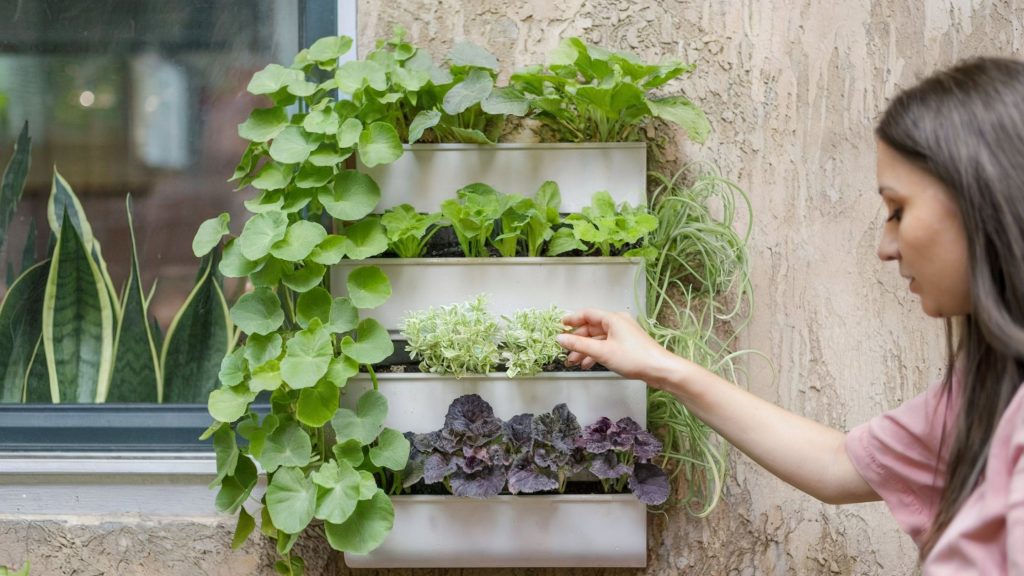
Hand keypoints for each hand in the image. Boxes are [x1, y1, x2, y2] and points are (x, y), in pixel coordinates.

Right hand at [556, 308, 680, 385]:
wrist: (659, 370)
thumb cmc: (633, 357)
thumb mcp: (602, 351)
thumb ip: (579, 345)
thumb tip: (560, 338)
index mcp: (613, 319)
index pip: (587, 314)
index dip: (572, 319)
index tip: (559, 326)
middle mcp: (618, 323)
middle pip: (591, 328)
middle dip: (577, 340)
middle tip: (565, 351)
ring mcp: (623, 334)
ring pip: (598, 339)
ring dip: (585, 349)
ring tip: (574, 362)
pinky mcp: (627, 345)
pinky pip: (606, 345)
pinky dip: (596, 353)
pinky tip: (588, 364)